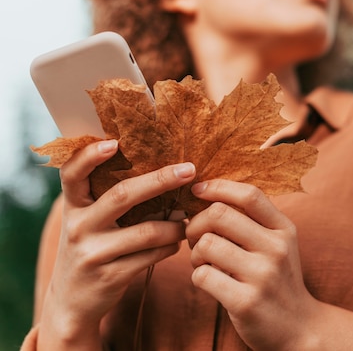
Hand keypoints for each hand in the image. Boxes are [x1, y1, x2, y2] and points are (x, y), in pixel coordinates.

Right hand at [38, 140, 195, 348]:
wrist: (71, 302)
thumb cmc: (92, 248)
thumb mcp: (89, 221)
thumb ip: (110, 198)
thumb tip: (162, 170)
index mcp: (73, 206)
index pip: (72, 174)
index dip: (89, 156)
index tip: (114, 142)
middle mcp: (79, 227)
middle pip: (123, 195)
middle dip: (160, 180)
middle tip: (189, 170)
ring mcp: (93, 253)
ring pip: (147, 231)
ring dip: (175, 225)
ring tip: (187, 221)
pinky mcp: (110, 276)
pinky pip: (152, 255)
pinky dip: (171, 246)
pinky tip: (178, 242)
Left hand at [186, 179, 319, 349]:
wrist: (299, 327)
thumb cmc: (278, 280)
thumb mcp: (279, 244)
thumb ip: (254, 221)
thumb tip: (209, 194)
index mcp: (284, 229)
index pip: (249, 195)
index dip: (218, 186)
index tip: (198, 191)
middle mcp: (276, 248)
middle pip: (219, 214)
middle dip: (196, 223)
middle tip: (195, 237)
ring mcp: (262, 275)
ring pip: (206, 244)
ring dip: (195, 253)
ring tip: (203, 262)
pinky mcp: (245, 301)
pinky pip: (202, 276)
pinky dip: (197, 276)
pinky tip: (209, 281)